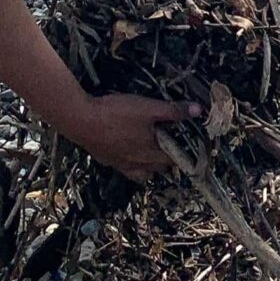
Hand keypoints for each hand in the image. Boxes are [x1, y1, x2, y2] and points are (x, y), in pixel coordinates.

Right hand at [59, 93, 200, 180]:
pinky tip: (128, 150)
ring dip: (149, 165)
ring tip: (152, 150)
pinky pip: (124, 168)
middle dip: (167, 159)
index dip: (184, 154)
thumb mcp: (149, 108)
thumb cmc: (117, 113)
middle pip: (158, 168)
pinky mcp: (106, 160)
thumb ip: (173, 111)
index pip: (174, 160)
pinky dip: (131, 163)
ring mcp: (120, 164)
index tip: (190, 146)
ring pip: (141, 172)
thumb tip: (199, 111)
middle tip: (172, 144)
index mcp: (151, 153)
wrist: (80, 120)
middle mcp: (137, 163)